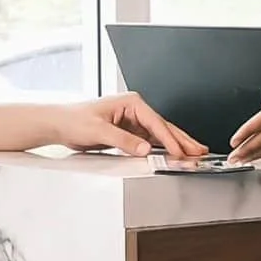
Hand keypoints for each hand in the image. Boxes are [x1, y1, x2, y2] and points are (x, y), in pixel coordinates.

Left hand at [51, 92, 208, 159]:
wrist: (60, 125)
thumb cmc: (74, 120)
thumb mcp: (99, 130)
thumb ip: (124, 141)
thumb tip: (145, 149)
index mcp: (131, 103)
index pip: (157, 123)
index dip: (171, 140)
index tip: (181, 152)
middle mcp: (135, 111)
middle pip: (164, 128)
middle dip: (183, 141)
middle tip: (200, 152)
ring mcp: (133, 123)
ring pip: (160, 137)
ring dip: (176, 147)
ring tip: (193, 155)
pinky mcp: (129, 134)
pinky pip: (150, 143)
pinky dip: (163, 151)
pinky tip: (174, 157)